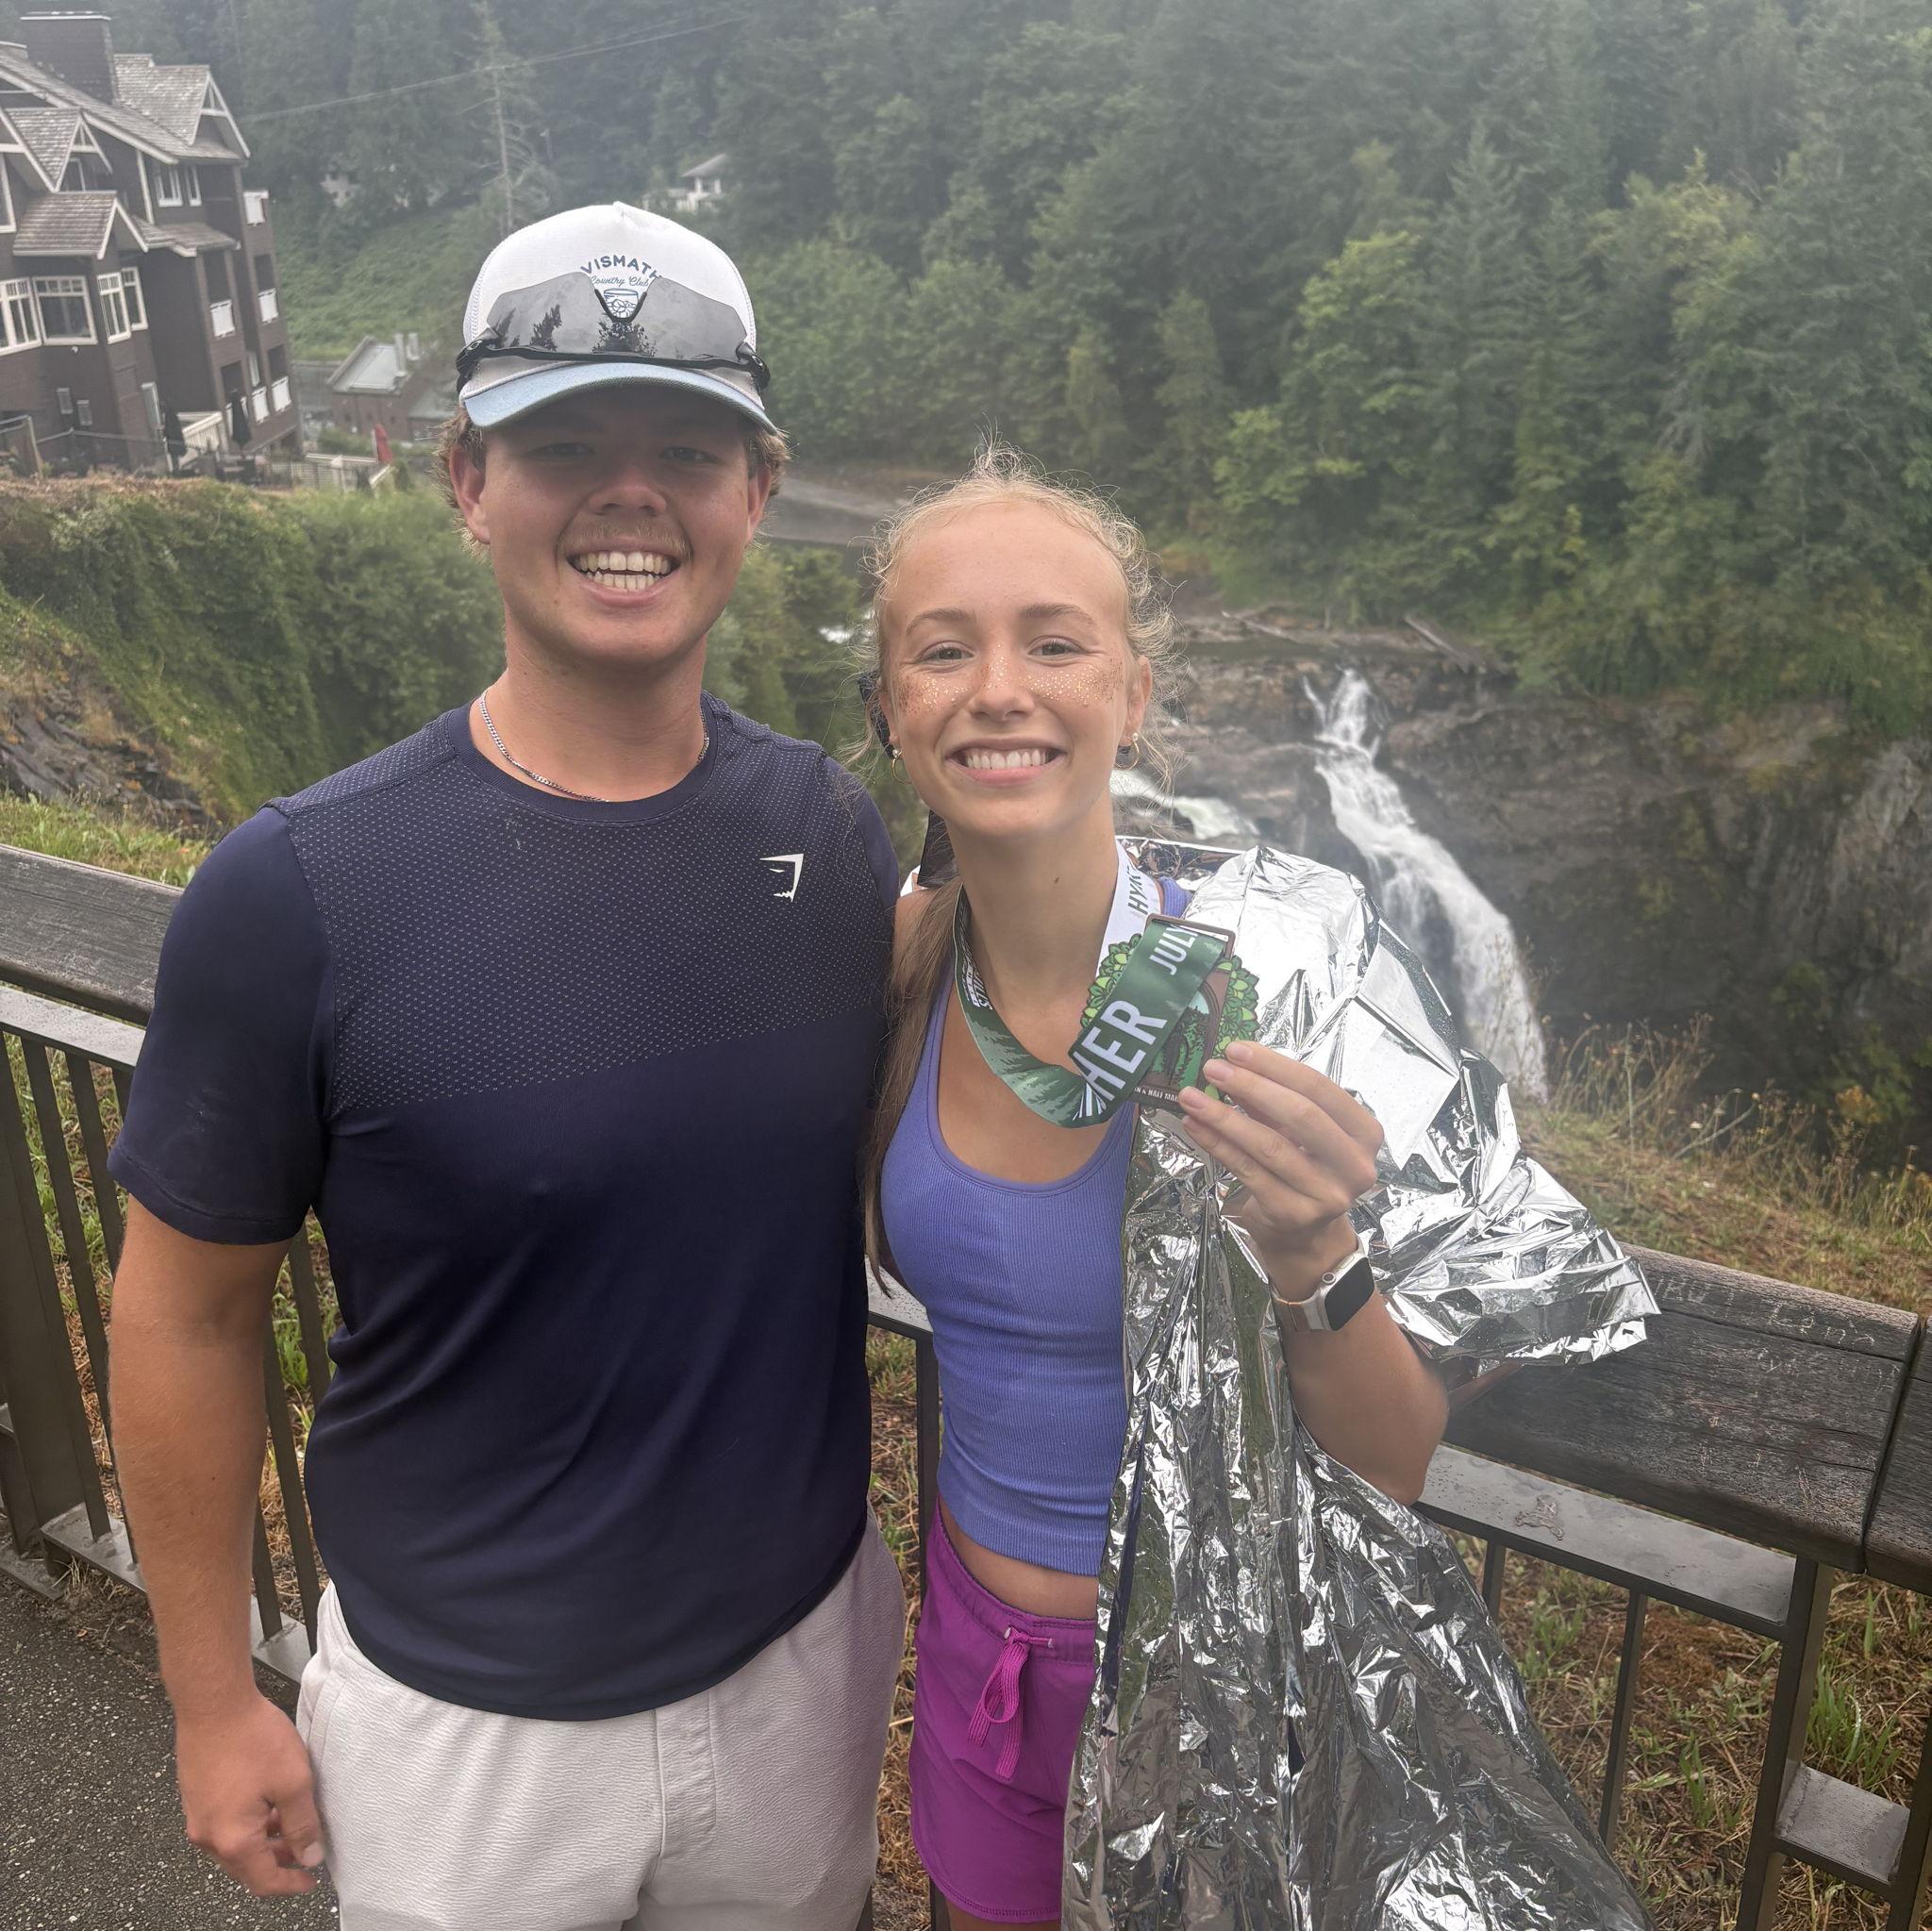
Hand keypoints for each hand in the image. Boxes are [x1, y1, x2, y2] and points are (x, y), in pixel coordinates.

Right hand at [175, 1692, 325, 1894]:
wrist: (213, 1704)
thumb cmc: (254, 1740)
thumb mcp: (293, 1782)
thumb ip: (303, 1824)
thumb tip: (310, 1858)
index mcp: (232, 1840)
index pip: (262, 1881)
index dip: (290, 1884)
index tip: (312, 1880)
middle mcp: (207, 1837)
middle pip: (246, 1866)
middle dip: (278, 1862)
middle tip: (307, 1850)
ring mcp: (197, 1817)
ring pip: (235, 1845)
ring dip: (264, 1841)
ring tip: (293, 1822)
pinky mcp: (195, 1798)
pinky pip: (225, 1826)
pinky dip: (249, 1825)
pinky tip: (269, 1803)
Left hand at [1176, 1039, 1384, 1299]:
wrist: (1307, 1236)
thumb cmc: (1306, 1170)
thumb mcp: (1300, 1132)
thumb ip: (1275, 1101)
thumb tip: (1233, 1062)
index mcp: (1365, 1133)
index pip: (1319, 1089)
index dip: (1275, 1066)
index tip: (1235, 1050)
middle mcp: (1355, 1165)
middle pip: (1300, 1115)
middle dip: (1251, 1086)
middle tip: (1212, 1068)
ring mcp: (1326, 1194)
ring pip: (1269, 1146)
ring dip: (1224, 1117)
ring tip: (1191, 1096)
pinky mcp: (1292, 1213)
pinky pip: (1248, 1171)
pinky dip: (1218, 1145)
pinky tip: (1195, 1126)